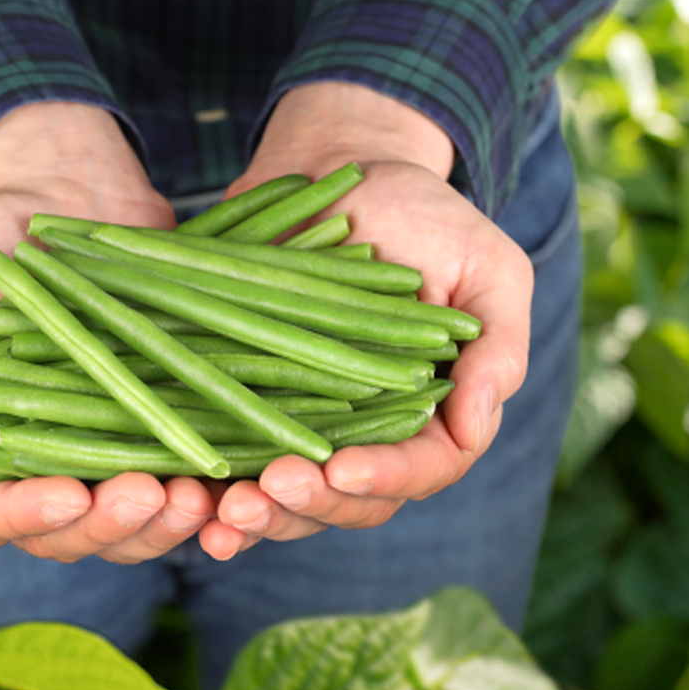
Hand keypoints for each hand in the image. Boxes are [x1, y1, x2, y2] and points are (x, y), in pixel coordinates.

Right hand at [0, 102, 222, 563]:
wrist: (60, 195)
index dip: (28, 515)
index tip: (68, 494)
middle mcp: (31, 473)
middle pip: (66, 535)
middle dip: (108, 526)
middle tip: (149, 496)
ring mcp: (98, 458)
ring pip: (128, 528)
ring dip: (162, 527)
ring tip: (194, 498)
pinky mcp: (155, 435)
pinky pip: (179, 487)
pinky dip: (203, 499)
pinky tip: (226, 488)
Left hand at [198, 82, 534, 558]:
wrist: (337, 171)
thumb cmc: (424, 217)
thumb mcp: (486, 266)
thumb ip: (498, 347)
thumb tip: (476, 428)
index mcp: (438, 415)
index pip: (422, 470)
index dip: (384, 478)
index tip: (343, 469)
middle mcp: (375, 436)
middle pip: (351, 503)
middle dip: (311, 507)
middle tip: (271, 488)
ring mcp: (312, 430)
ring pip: (292, 502)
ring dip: (260, 518)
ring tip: (226, 512)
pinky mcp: (252, 412)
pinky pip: (234, 470)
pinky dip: (212, 499)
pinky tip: (189, 507)